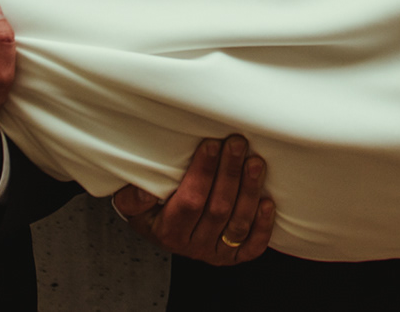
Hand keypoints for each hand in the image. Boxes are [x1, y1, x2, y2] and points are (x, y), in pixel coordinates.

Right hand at [112, 134, 277, 264]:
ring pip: (237, 224)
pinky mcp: (235, 256)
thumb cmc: (153, 211)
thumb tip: (145, 192)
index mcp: (168, 232)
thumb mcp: (132, 205)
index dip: (202, 173)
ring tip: (255, 162)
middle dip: (229, 173)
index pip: (189, 202)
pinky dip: (263, 225)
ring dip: (249, 191)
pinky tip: (268, 202)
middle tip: (237, 143)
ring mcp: (216, 253)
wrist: (167, 234)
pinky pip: (253, 246)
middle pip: (217, 209)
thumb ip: (132, 199)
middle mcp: (193, 246)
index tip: (211, 144)